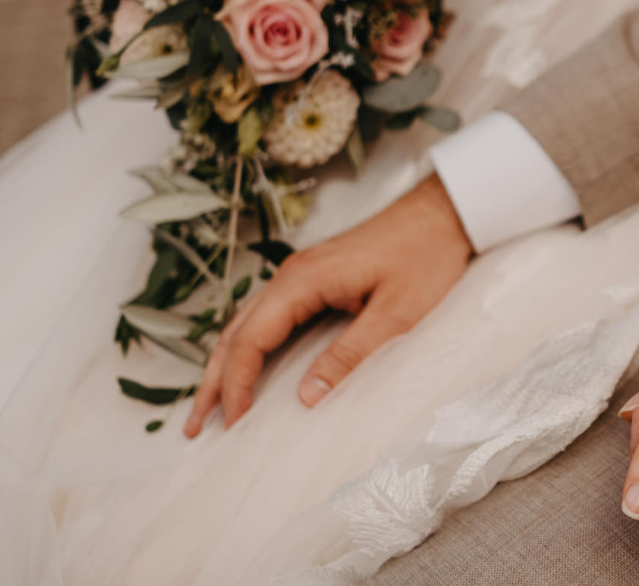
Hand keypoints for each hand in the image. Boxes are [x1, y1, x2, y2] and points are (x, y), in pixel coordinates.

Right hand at [184, 174, 471, 436]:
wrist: (444, 212)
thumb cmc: (425, 256)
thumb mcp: (395, 313)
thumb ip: (350, 354)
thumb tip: (306, 398)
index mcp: (303, 281)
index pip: (251, 340)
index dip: (236, 385)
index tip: (231, 424)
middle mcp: (292, 275)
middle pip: (236, 332)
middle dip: (213, 381)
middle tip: (194, 426)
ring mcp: (300, 274)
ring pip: (247, 323)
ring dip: (225, 364)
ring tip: (209, 406)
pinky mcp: (314, 278)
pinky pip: (268, 316)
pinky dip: (249, 346)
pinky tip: (247, 368)